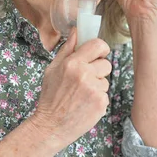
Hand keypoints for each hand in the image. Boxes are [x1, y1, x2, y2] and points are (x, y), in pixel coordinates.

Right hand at [30, 31, 111, 148]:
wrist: (51, 126)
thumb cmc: (50, 97)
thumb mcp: (53, 69)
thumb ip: (67, 50)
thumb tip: (76, 31)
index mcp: (72, 63)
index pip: (98, 45)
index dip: (101, 48)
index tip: (99, 53)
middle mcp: (85, 74)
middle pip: (106, 63)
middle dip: (99, 70)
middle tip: (85, 79)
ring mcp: (94, 89)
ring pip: (106, 80)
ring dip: (97, 86)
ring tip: (81, 95)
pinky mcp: (101, 103)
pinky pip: (105, 94)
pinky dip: (97, 99)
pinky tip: (84, 104)